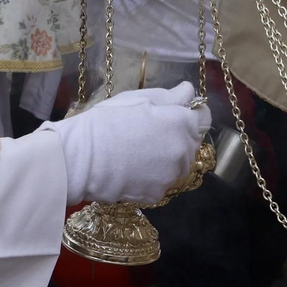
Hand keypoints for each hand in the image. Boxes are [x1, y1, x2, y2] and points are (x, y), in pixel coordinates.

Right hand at [47, 83, 210, 206]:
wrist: (82, 158)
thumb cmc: (108, 121)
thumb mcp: (139, 98)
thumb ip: (170, 96)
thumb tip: (189, 91)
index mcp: (182, 124)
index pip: (204, 118)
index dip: (192, 112)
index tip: (176, 112)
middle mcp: (183, 152)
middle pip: (192, 142)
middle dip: (179, 135)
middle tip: (150, 130)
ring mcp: (171, 176)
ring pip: (178, 163)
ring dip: (167, 156)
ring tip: (139, 150)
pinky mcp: (157, 194)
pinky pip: (162, 181)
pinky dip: (153, 175)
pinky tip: (132, 167)